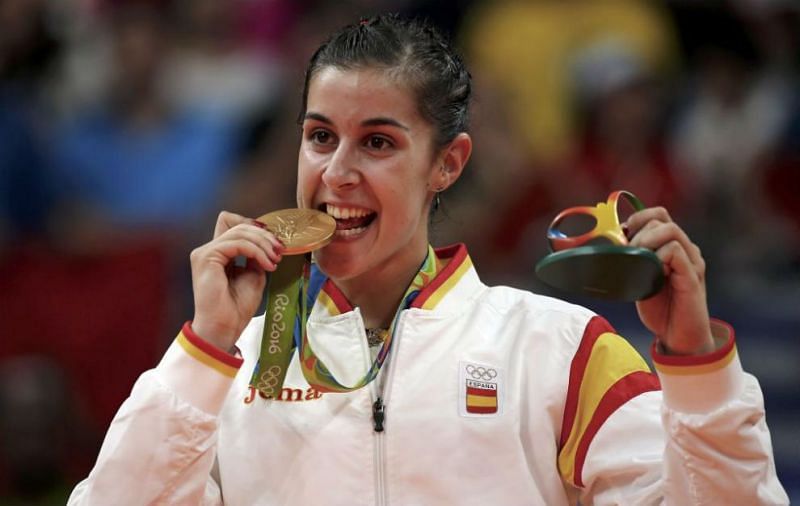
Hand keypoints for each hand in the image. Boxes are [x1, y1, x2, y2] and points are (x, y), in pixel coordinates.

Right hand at [190, 211, 283, 350]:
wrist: (225, 327)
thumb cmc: (237, 308)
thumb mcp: (254, 275)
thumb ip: (256, 256)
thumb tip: (266, 242)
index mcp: (218, 254)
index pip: (233, 224)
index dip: (254, 227)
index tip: (274, 243)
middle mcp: (208, 250)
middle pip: (238, 225)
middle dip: (264, 236)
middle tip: (279, 251)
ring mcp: (205, 253)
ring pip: (239, 232)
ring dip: (262, 244)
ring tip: (275, 260)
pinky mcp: (206, 257)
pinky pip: (237, 244)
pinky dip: (256, 251)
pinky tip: (267, 265)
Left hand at [626, 207, 714, 354]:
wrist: (679, 337)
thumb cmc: (661, 309)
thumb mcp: (640, 279)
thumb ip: (633, 261)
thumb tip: (610, 245)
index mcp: (673, 246)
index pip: (658, 215)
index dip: (637, 218)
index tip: (622, 235)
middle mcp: (686, 249)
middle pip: (661, 220)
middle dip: (637, 232)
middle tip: (627, 252)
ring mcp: (692, 261)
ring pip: (670, 231)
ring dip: (646, 241)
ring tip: (636, 259)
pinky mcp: (692, 276)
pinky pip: (676, 252)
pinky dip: (658, 257)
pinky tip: (651, 272)